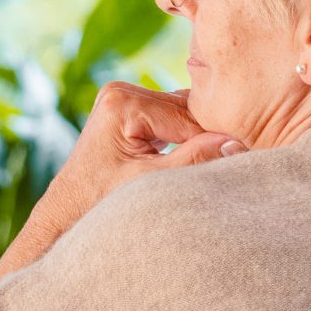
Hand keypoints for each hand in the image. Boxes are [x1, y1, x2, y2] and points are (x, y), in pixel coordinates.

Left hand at [12, 84, 242, 261]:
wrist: (66, 218)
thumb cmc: (100, 205)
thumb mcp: (152, 183)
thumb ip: (195, 160)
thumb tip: (237, 143)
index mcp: (123, 102)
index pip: (189, 117)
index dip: (218, 140)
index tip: (244, 158)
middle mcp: (121, 92)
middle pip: (187, 111)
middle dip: (209, 137)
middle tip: (238, 160)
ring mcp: (123, 99)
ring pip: (183, 115)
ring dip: (200, 139)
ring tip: (221, 161)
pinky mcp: (127, 112)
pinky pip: (171, 121)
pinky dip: (186, 139)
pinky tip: (202, 157)